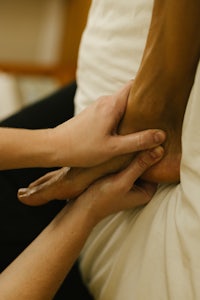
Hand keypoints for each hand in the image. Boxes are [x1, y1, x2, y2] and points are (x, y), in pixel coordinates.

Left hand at [50, 82, 165, 166]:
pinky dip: (121, 117)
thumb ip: (137, 141)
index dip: (148, 88)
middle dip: (143, 103)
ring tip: (144, 125)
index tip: (160, 97)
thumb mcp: (113, 148)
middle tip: (157, 116)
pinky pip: (112, 111)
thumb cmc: (81, 149)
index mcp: (112, 105)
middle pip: (129, 95)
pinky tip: (125, 131)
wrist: (53, 147)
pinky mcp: (92, 115)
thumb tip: (160, 135)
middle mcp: (104, 101)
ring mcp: (97, 107)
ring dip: (132, 112)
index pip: (134, 85)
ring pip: (121, 104)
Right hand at [73, 146, 163, 223]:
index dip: (154, 153)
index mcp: (147, 192)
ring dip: (133, 153)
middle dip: (143, 152)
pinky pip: (126, 164)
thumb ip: (140, 166)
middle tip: (140, 134)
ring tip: (130, 137)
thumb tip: (160, 150)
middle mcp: (141, 188)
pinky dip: (124, 157)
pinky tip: (120, 146)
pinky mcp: (120, 179)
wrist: (82, 207)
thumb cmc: (102, 198)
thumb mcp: (122, 181)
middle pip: (146, 165)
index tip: (153, 138)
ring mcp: (130, 183)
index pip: (157, 168)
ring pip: (136, 163)